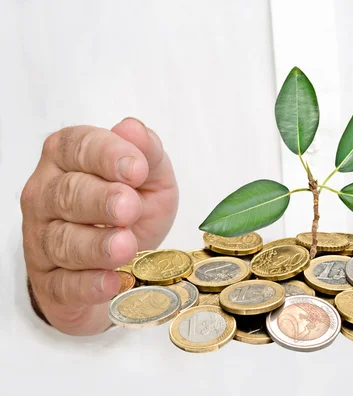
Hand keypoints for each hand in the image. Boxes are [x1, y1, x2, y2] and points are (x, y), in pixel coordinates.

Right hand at [21, 118, 177, 334]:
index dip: (107, 156)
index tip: (137, 169)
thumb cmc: (132, 211)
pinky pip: (63, 284)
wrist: (122, 264)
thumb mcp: (152, 179)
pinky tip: (111, 281)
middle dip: (99, 200)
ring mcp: (42, 239)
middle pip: (66, 194)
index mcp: (68, 158)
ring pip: (61, 240)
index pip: (78, 147)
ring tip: (125, 246)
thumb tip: (133, 128)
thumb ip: (148, 154)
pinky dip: (88, 284)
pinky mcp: (50, 282)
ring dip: (95, 244)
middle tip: (129, 207)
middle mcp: (47, 194)